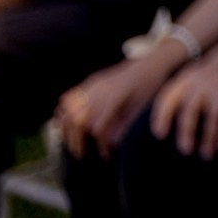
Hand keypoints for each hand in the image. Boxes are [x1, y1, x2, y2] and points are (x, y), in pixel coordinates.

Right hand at [57, 54, 178, 156]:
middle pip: (77, 120)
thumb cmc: (151, 85)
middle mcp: (100, 89)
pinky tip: (65, 126)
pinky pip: (70, 97)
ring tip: (73, 144)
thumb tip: (112, 144)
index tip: (107, 154)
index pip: (98, 128)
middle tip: (82, 154)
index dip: (101, 144)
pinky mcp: (91, 81)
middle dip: (77, 140)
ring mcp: (94, 83)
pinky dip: (64, 113)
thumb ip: (127, 125)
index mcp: (115, 96)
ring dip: (67, 129)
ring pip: (69, 109)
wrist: (152, 62)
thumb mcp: (143, 106)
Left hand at [148, 35, 217, 159]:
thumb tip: (158, 132)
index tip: (159, 135)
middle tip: (185, 150)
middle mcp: (202, 86)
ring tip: (206, 155)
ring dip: (211, 137)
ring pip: (215, 116)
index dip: (163, 116)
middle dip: (188, 130)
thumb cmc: (204, 80)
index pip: (170, 99)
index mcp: (186, 82)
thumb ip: (171, 101)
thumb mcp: (186, 81)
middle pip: (192, 110)